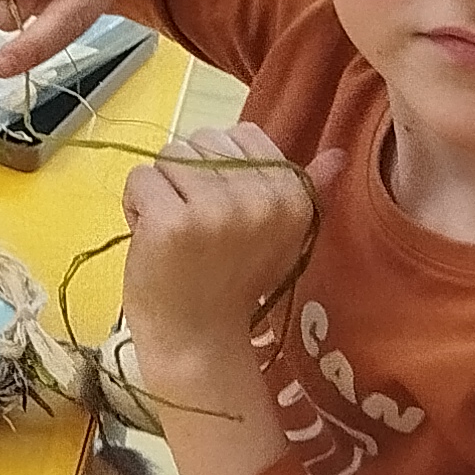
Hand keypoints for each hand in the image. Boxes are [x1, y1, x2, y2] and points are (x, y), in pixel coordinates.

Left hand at [119, 121, 344, 361]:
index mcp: (292, 195)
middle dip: (187, 176)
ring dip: (160, 191)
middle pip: (200, 141)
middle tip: (196, 226)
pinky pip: (140, 179)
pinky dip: (136, 206)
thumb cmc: (237, 282)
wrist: (200, 340)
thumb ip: (306, 189)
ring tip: (174, 233)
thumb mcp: (282, 235)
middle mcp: (260, 198)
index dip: (219, 166)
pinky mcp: (173, 222)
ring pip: (167, 157)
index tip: (221, 207)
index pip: (242, 134)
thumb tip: (338, 154)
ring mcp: (216, 209)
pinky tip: (152, 239)